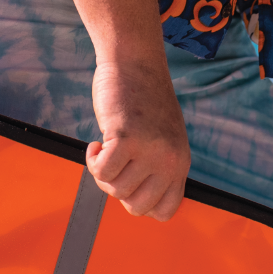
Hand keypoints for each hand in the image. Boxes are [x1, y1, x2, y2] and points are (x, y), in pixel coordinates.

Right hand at [86, 57, 190, 221]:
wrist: (135, 62)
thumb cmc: (144, 102)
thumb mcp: (163, 140)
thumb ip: (157, 169)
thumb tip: (134, 202)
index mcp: (180, 165)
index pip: (165, 212)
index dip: (141, 204)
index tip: (131, 183)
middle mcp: (170, 161)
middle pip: (136, 207)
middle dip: (118, 191)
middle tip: (114, 166)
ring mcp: (150, 150)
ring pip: (116, 189)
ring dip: (102, 172)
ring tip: (106, 148)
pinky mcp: (127, 137)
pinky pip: (102, 171)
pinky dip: (92, 161)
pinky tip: (96, 143)